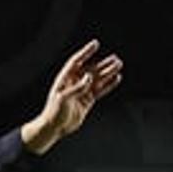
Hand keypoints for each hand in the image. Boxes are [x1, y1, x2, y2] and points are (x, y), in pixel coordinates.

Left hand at [23, 39, 124, 154]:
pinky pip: (100, 90)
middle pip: (91, 69)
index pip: (77, 61)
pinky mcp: (88, 100)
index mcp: (65, 78)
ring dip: (108, 72)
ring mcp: (82, 91)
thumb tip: (89, 78)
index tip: (95, 44)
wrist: (55, 127)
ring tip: (119, 66)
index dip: (86, 52)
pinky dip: (109, 85)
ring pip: (98, 79)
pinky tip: (116, 79)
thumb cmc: (54, 112)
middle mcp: (75, 82)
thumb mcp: (63, 98)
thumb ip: (77, 87)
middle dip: (103, 64)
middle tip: (115, 59)